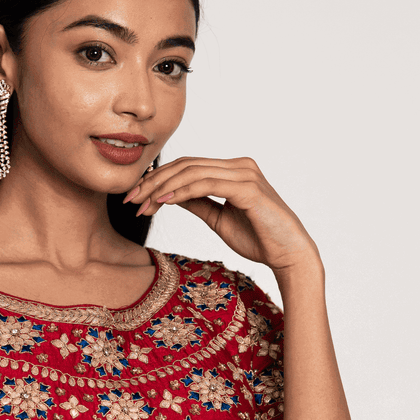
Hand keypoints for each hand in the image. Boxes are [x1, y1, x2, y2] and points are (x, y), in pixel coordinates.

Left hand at [123, 156, 320, 273]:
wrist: (288, 254)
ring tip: (142, 204)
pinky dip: (181, 191)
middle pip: (186, 165)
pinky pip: (206, 184)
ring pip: (192, 172)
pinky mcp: (248, 188)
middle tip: (130, 199)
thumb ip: (198, 203)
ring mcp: (245, 174)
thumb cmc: (258, 238)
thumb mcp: (219, 219)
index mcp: (233, 170)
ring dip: (162, 188)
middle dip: (153, 182)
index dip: (158, 179)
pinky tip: (162, 202)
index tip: (136, 198)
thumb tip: (171, 195)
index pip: (188, 166)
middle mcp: (239, 166)